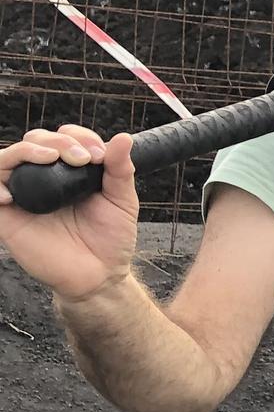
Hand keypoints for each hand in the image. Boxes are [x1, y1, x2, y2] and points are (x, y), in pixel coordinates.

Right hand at [0, 126, 140, 301]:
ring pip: (5, 158)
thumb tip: (124, 137)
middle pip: (33, 141)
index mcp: (69, 171)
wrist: (99, 275)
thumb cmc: (110, 238)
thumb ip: (120, 169)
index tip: (99, 155)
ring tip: (48, 158)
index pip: (62, 138)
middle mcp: (43, 179)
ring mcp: (23, 196)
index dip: (77, 137)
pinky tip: (12, 194)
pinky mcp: (6, 217)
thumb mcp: (122, 200)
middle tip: (81, 159)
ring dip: (25, 150)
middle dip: (57, 141)